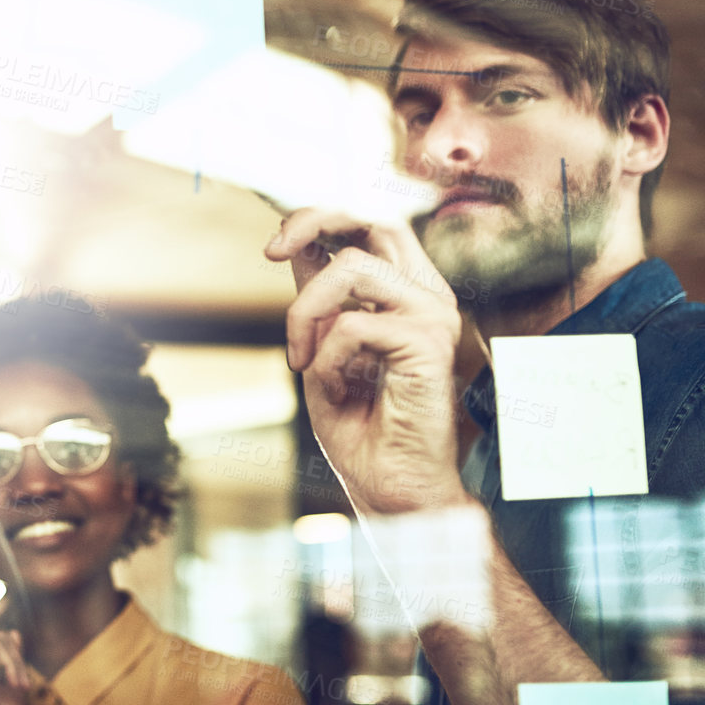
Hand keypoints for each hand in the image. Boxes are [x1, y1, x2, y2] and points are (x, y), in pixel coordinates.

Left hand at [265, 209, 469, 516]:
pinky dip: (326, 358)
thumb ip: (320, 300)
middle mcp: (426, 294)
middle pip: (375, 218)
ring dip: (306, 312)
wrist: (390, 486)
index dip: (319, 218)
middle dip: (313, 221)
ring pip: (352, 268)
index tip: (274, 247)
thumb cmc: (359, 428)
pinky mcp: (428, 342)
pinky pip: (353, 326)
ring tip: (302, 360)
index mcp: (407, 292)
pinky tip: (335, 389)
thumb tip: (295, 246)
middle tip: (272, 252)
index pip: (370, 225)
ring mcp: (432, 314)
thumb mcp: (323, 348)